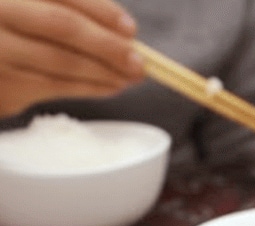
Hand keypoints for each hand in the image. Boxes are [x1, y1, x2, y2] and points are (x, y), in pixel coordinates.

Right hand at [0, 0, 143, 118]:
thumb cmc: (11, 27)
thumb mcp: (30, 8)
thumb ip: (64, 7)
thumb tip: (121, 31)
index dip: (100, 10)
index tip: (130, 29)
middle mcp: (0, 12)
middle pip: (61, 27)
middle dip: (106, 46)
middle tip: (139, 62)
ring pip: (58, 62)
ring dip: (102, 73)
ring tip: (129, 77)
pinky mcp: (0, 84)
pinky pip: (49, 86)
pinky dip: (85, 88)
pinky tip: (107, 87)